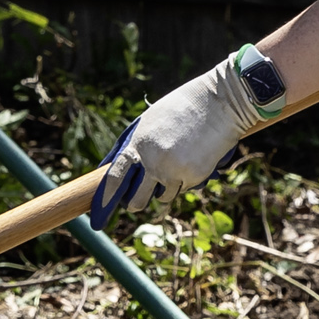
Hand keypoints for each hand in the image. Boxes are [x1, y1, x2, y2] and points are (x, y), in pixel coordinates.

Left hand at [87, 45, 284, 227]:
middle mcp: (153, 162)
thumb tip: (107, 165)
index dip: (106, 198)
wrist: (220, 103)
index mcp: (138, 145)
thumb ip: (129, 144)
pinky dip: (184, 181)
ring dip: (163, 189)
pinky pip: (183, 189)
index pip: (115, 179)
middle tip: (134, 204)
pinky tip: (190, 160)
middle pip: (137, 199)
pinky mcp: (195, 177)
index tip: (99, 214)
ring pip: (162, 197)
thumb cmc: (181, 108)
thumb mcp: (148, 121)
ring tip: (172, 166)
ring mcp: (174, 171)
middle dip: (134, 204)